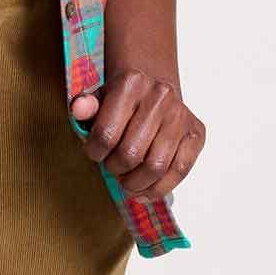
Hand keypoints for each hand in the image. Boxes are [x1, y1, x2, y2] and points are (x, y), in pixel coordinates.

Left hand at [71, 70, 204, 200]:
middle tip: (112, 168)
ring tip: (126, 182)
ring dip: (136, 184)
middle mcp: (160, 96)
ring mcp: (180, 115)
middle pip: (130, 154)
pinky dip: (159, 188)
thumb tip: (78, 110)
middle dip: (115, 170)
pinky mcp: (196, 132)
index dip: (94, 153)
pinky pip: (180, 171)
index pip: (106, 134)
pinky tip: (145, 191)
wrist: (154, 84)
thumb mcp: (97, 97)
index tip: (94, 154)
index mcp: (130, 83)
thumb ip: (84, 106)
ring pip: (156, 167)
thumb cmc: (121, 98)